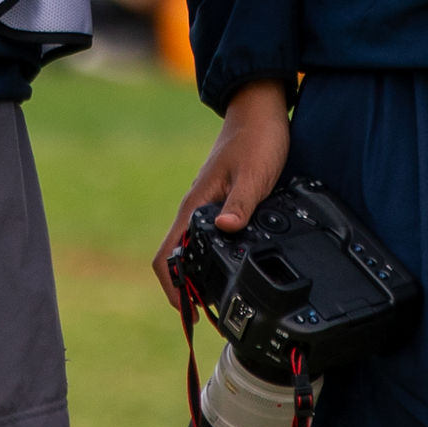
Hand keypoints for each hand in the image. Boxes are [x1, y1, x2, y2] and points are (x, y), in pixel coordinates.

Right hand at [157, 80, 288, 304]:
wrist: (260, 110)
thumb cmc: (256, 138)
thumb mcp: (255, 174)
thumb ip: (241, 202)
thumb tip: (228, 230)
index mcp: (195, 205)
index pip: (168, 255)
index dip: (173, 288)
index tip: (189, 312)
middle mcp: (194, 208)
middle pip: (176, 258)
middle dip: (186, 290)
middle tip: (209, 316)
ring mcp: (205, 205)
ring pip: (191, 249)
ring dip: (199, 276)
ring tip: (219, 299)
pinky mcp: (218, 203)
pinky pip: (206, 237)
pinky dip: (212, 259)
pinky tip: (231, 267)